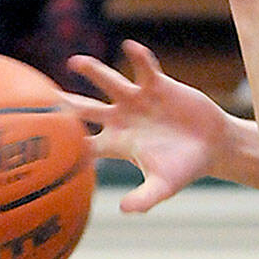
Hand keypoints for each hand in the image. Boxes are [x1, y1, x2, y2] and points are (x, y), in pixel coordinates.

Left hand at [63, 40, 246, 212]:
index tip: (48, 140)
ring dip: (93, 71)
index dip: (66, 142)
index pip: (84, 142)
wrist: (214, 146)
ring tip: (76, 62)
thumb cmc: (186, 168)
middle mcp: (122, 118)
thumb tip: (126, 210)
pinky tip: (131, 47)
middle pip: (85, 109)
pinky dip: (138, 58)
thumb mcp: (166, 185)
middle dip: (66, 103)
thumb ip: (146, 198)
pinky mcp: (158, 85)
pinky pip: (144, 67)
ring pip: (108, 81)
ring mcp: (137, 100)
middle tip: (44, 96)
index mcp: (118, 143)